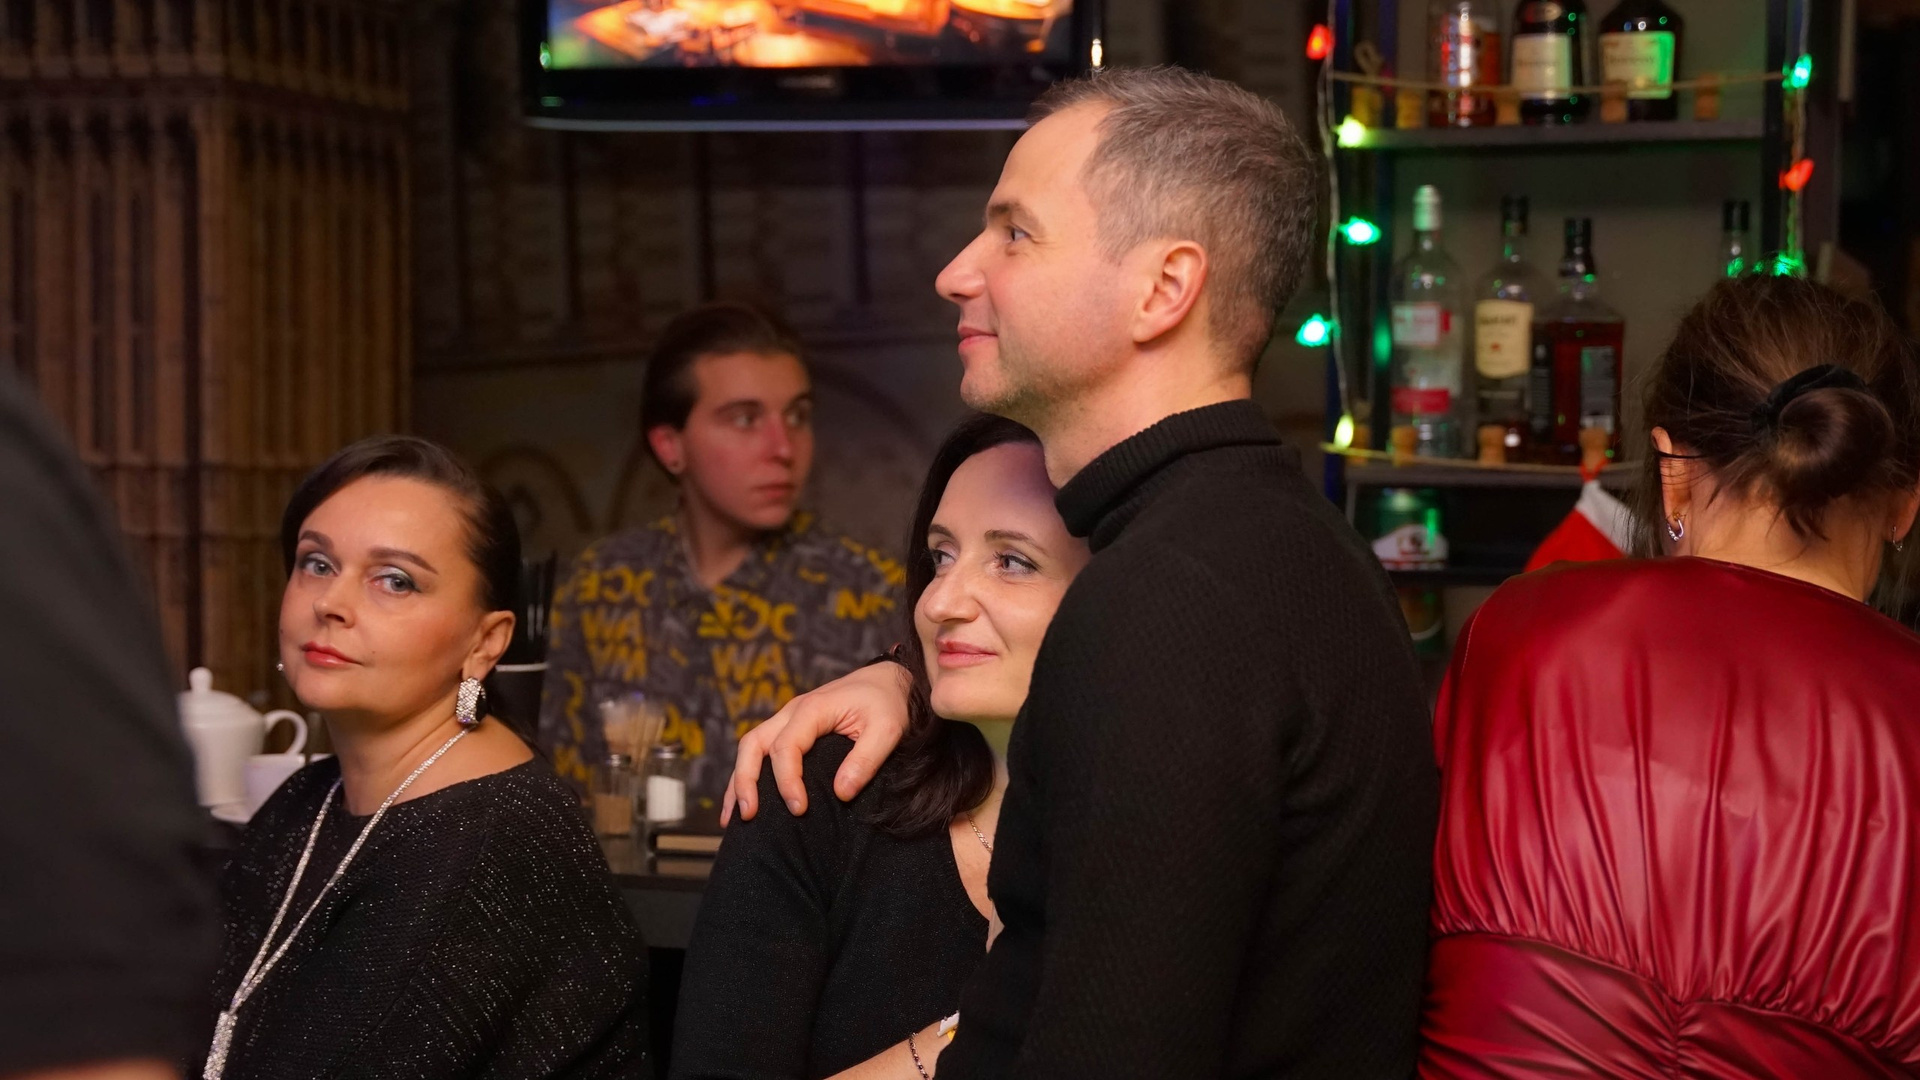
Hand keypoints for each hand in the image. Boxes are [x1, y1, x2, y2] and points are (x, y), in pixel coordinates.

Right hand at [722, 660, 913, 824]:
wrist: (890, 680)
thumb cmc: (889, 703)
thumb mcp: (888, 729)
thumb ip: (866, 759)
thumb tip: (841, 793)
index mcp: (813, 709)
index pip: (786, 747)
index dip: (787, 780)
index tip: (798, 809)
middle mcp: (793, 712)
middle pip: (754, 744)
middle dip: (746, 781)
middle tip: (750, 816)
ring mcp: (788, 719)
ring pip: (750, 747)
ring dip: (739, 781)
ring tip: (735, 818)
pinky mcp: (792, 729)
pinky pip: (760, 750)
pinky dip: (748, 776)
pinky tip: (743, 803)